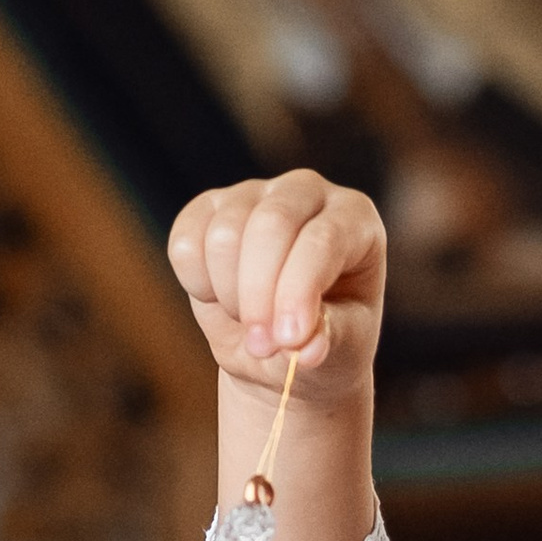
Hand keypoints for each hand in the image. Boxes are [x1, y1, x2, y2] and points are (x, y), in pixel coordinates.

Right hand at [168, 170, 386, 416]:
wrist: (282, 347)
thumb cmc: (326, 340)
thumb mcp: (341, 349)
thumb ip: (328, 340)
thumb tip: (305, 346)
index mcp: (355, 218)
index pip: (322, 241)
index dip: (299, 292)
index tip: (288, 341)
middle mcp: (306, 191)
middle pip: (271, 225)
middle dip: (260, 295)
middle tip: (261, 346)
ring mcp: (253, 193)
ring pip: (224, 235)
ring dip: (231, 296)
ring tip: (252, 324)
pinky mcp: (207, 208)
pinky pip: (186, 243)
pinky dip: (198, 284)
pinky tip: (222, 299)